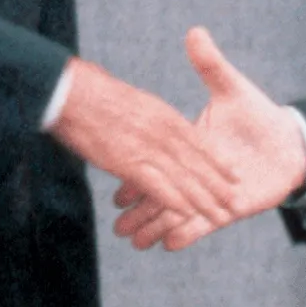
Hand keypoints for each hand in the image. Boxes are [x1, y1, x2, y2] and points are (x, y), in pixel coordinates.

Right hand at [48, 58, 237, 226]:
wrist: (70, 91)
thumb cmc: (92, 93)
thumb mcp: (130, 100)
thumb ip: (145, 116)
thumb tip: (148, 126)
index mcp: (162, 113)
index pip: (198, 139)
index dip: (216, 159)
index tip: (233, 173)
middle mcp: (161, 129)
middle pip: (197, 161)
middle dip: (217, 184)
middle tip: (235, 201)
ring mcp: (147, 146)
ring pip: (184, 177)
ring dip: (203, 198)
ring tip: (221, 215)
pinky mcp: (129, 162)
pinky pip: (158, 185)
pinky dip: (174, 200)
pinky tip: (186, 214)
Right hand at [114, 27, 305, 250]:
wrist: (289, 147)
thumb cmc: (259, 116)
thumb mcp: (231, 87)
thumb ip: (210, 63)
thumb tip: (195, 31)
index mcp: (188, 142)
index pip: (152, 158)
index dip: (136, 169)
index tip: (112, 176)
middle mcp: (194, 170)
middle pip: (159, 189)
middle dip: (137, 207)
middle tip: (113, 221)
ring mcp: (209, 192)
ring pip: (176, 212)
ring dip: (154, 226)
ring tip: (131, 240)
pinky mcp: (226, 209)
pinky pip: (202, 224)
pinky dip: (186, 233)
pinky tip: (169, 243)